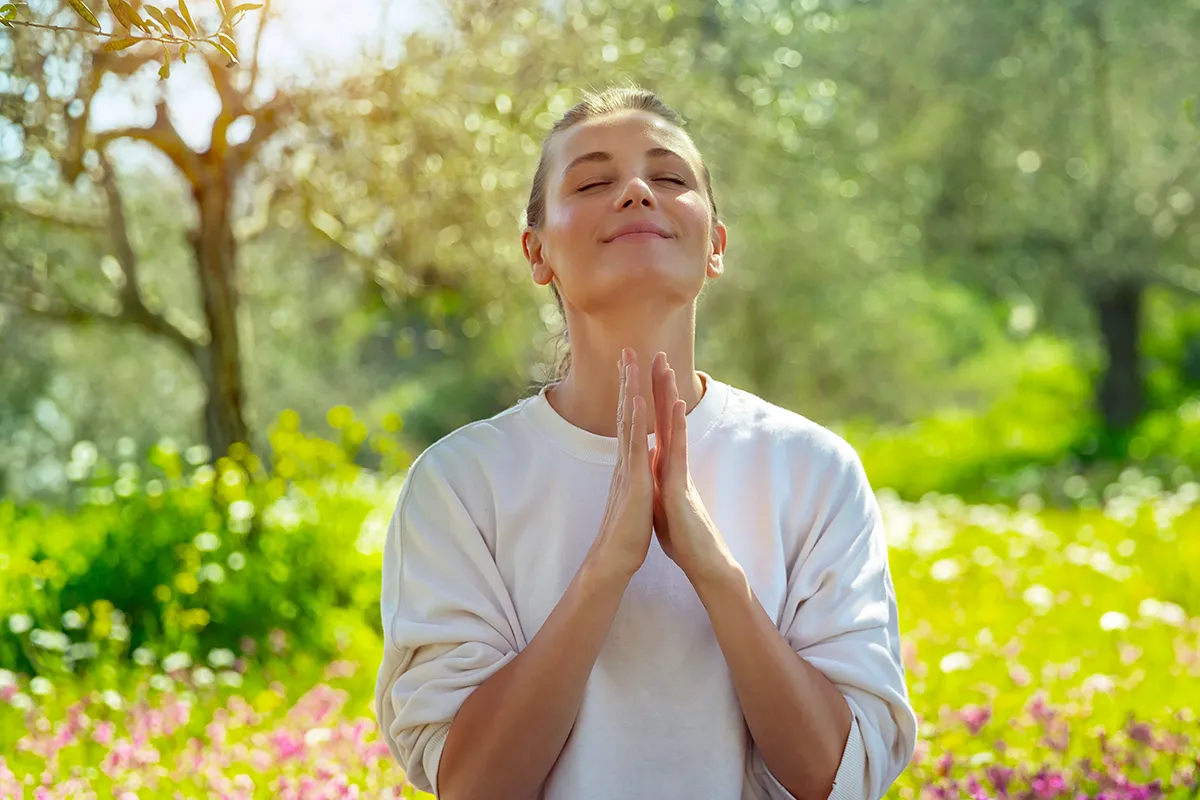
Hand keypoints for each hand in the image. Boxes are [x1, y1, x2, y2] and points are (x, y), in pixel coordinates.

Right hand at [586, 348, 654, 583]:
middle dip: (627, 380)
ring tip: (630, 361)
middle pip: (625, 411)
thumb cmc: (627, 532)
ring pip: (627, 420)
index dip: (630, 393)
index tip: (632, 369)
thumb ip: (635, 477)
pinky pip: (634, 444)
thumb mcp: (636, 497)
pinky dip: (634, 420)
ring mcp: (627, 467)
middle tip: (627, 350)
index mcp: (629, 463)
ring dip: (629, 389)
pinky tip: (635, 400)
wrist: (615, 557)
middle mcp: (624, 459)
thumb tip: (640, 464)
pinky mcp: (633, 479)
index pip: (629, 421)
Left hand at [649, 353, 738, 585]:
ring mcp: (678, 471)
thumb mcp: (661, 503)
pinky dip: (675, 427)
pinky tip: (675, 405)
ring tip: (666, 366)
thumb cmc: (683, 537)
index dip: (649, 401)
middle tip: (657, 353)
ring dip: (669, 395)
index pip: (656, 426)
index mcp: (664, 467)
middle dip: (660, 386)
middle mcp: (673, 463)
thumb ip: (657, 484)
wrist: (702, 562)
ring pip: (673, 426)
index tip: (642, 375)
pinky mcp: (680, 485)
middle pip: (666, 418)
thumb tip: (650, 473)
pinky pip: (677, 450)